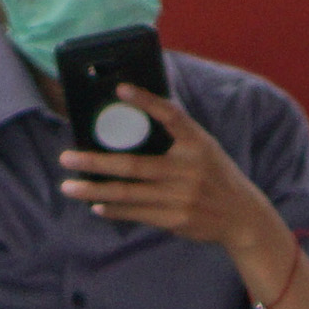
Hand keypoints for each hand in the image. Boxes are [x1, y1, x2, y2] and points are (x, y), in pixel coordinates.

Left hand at [59, 84, 302, 252]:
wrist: (242, 217)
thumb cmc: (214, 176)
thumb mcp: (204, 149)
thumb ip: (176, 136)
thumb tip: (132, 119)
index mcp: (197, 144)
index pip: (171, 116)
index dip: (147, 101)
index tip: (121, 89)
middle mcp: (189, 170)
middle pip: (134, 165)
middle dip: (96, 162)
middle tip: (66, 157)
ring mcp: (181, 197)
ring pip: (128, 193)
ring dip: (95, 190)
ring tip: (69, 187)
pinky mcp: (176, 219)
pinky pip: (137, 213)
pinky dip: (114, 209)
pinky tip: (95, 206)